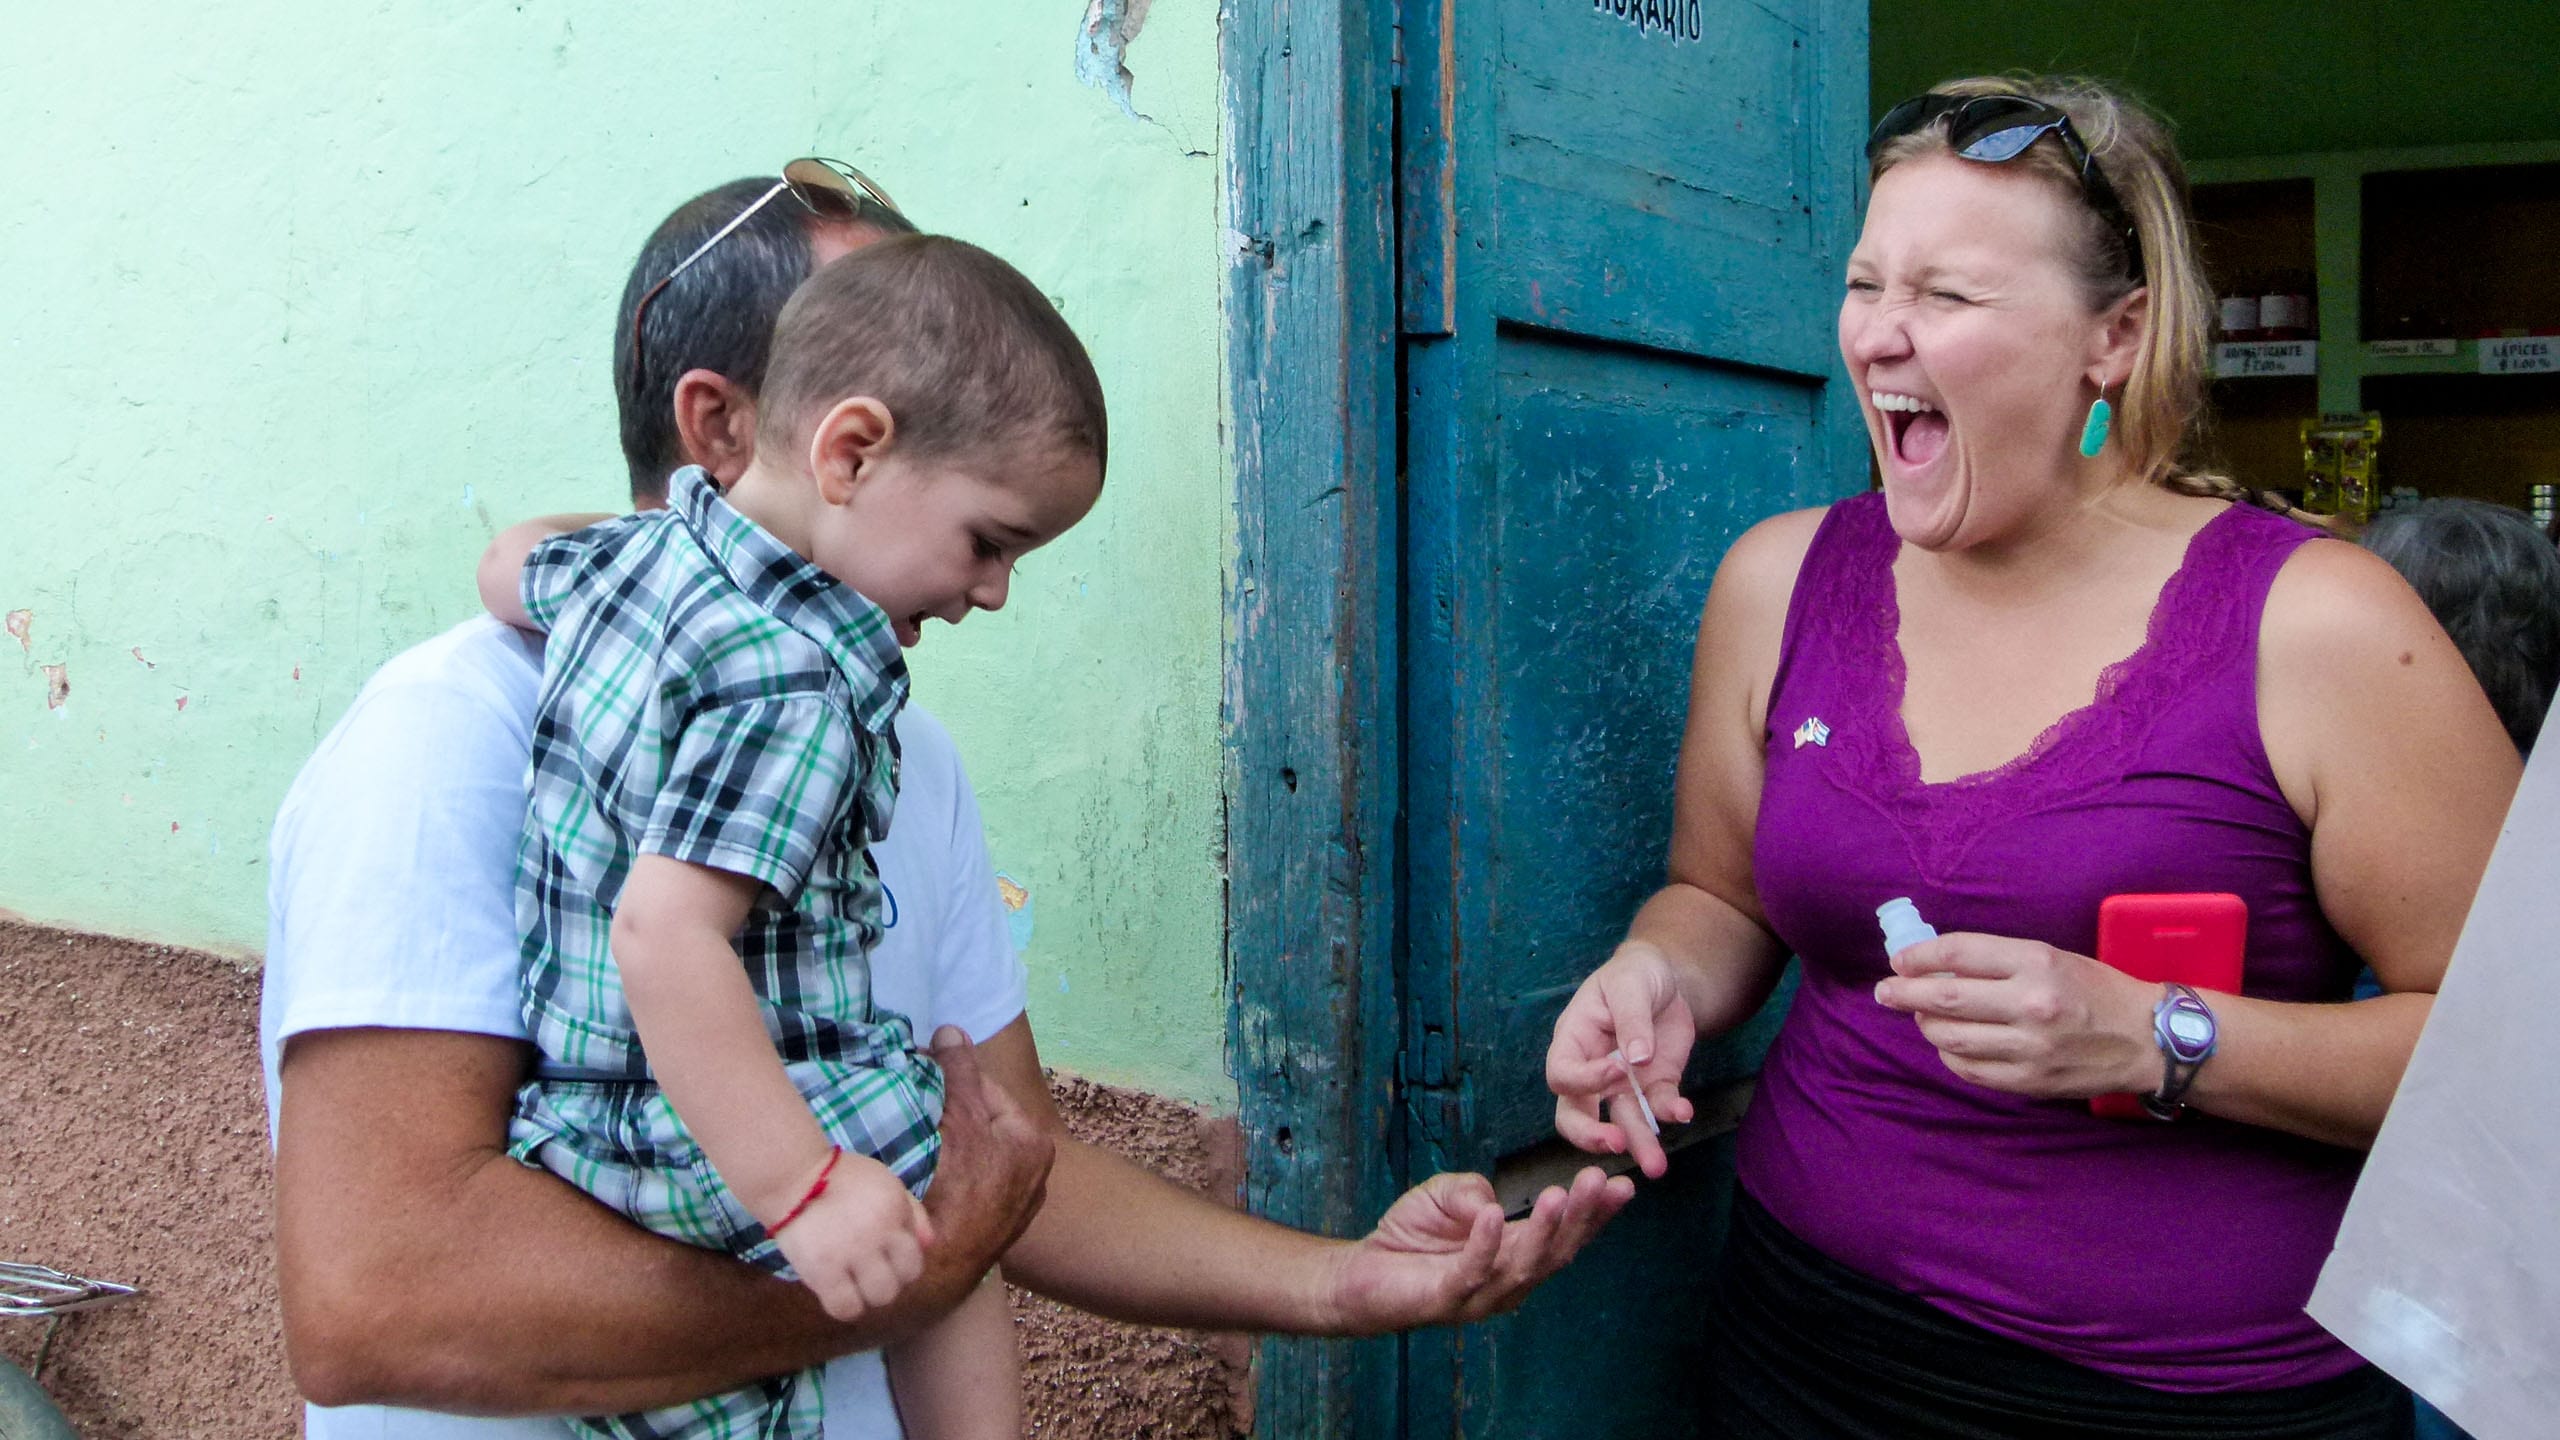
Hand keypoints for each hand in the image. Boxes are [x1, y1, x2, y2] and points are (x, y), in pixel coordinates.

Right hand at [770, 1152, 932, 1321]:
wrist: (793, 1178)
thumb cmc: (840, 1178)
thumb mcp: (885, 1183)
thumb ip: (912, 1211)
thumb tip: (928, 1244)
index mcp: (895, 1210)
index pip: (916, 1257)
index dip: (902, 1264)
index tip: (885, 1260)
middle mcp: (879, 1232)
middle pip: (903, 1279)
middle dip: (889, 1280)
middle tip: (868, 1273)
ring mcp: (852, 1253)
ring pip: (880, 1296)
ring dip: (869, 1295)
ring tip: (852, 1283)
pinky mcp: (823, 1270)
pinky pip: (845, 1307)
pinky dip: (844, 1306)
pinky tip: (836, 1293)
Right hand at [919, 1025, 1054, 1269]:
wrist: (938, 1269)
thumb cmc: (956, 1188)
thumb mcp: (960, 1120)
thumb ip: (958, 1073)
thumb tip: (953, 1030)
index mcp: (1034, 1142)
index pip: (986, 1090)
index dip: (949, 1076)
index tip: (917, 1069)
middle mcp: (1032, 1174)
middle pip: (979, 1121)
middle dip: (947, 1108)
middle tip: (909, 1099)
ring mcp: (1011, 1204)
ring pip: (970, 1152)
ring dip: (943, 1139)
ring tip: (910, 1130)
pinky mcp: (988, 1227)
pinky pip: (964, 1182)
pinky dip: (945, 1171)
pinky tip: (921, 1169)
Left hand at [1325, 1167, 1633, 1334]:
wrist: (1362, 1273)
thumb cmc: (1412, 1235)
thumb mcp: (1448, 1195)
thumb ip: (1475, 1191)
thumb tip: (1493, 1202)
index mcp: (1517, 1255)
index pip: (1565, 1236)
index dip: (1596, 1214)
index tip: (1623, 1184)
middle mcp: (1507, 1280)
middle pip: (1556, 1252)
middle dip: (1583, 1216)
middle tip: (1603, 1181)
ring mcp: (1480, 1295)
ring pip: (1523, 1266)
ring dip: (1544, 1229)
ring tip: (1561, 1194)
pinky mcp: (1446, 1299)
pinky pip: (1470, 1272)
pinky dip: (1484, 1244)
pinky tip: (1493, 1215)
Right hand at [1546, 941, 1698, 1176]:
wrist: (1667, 978)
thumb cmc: (1634, 974)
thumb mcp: (1630, 985)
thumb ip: (1631, 1020)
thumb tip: (1636, 1060)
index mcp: (1572, 1040)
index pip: (1562, 1074)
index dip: (1585, 1079)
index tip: (1616, 1069)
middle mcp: (1591, 1069)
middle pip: (1575, 1113)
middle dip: (1591, 1135)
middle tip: (1614, 1145)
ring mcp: (1622, 1084)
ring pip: (1621, 1122)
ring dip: (1638, 1144)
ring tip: (1656, 1167)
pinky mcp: (1653, 1087)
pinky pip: (1658, 1108)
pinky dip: (1670, 1114)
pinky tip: (1683, 1113)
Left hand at [1873, 933, 2156, 1098]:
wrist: (2146, 1038)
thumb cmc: (2094, 989)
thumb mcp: (2050, 956)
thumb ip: (1996, 960)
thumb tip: (1934, 966)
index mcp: (2036, 962)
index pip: (1957, 954)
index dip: (1918, 957)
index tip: (1900, 961)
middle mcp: (2031, 1003)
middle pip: (1943, 998)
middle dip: (1903, 993)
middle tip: (1885, 991)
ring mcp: (2029, 1047)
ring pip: (1950, 1037)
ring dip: (1926, 1025)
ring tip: (1922, 1017)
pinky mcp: (2030, 1082)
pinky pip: (1969, 1069)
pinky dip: (1950, 1054)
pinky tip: (1951, 1044)